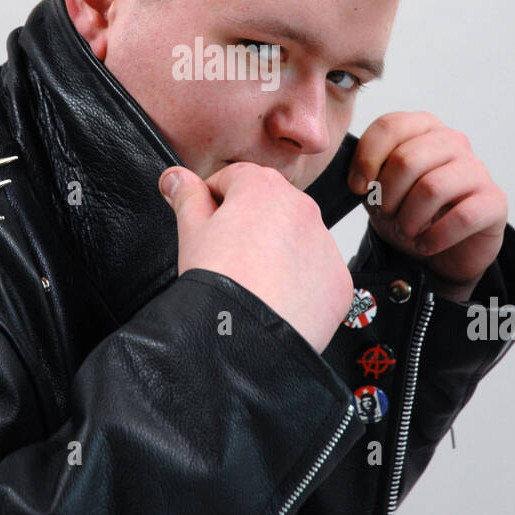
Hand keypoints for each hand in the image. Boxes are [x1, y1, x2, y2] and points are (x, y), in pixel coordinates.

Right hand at [159, 162, 353, 354]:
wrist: (246, 337)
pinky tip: (276, 299)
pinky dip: (300, 282)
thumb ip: (186, 197)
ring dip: (278, 251)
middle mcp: (303, 207)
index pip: (234, 178)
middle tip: (227, 256)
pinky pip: (317, 273)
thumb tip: (175, 178)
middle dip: (249, 224)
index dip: (214, 199)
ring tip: (252, 282)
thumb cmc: (218, 283)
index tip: (205, 221)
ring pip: (296, 239)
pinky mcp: (339, 279)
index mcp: (263, 187)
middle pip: (269, 206)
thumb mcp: (190, 233)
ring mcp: (325, 244)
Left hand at [346, 111, 506, 297]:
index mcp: (422, 127)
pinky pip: (462, 217)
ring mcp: (477, 169)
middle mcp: (452, 141)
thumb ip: (367, 172)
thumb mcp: (379, 188)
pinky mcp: (494, 201)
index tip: (358, 188)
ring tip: (406, 231)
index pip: (390, 126)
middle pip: (407, 159)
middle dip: (387, 195)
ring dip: (409, 218)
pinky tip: (426, 245)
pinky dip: (435, 237)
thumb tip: (359, 179)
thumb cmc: (409, 210)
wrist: (442, 248)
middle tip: (386, 214)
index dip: (367, 159)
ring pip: (432, 188)